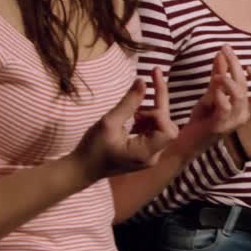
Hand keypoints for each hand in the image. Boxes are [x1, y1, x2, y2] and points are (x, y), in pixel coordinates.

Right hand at [71, 69, 179, 183]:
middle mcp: (153, 157)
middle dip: (157, 108)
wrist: (82, 169)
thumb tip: (143, 81)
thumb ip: (129, 103)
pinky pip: (155, 132)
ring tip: (134, 109)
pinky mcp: (146, 152)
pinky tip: (134, 117)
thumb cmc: (92, 148)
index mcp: (145, 153)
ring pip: (163, 128)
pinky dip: (147, 120)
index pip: (168, 131)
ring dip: (152, 113)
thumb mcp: (109, 122)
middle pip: (168, 127)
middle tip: (142, 91)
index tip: (143, 100)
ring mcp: (151, 156)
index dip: (161, 112)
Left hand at [176, 48, 250, 150]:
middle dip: (236, 65)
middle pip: (246, 86)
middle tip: (225, 49)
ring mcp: (232, 122)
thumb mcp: (212, 93)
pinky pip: (224, 107)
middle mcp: (242, 115)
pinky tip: (213, 84)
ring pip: (239, 96)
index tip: (248, 65)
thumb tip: (221, 53)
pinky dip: (220, 93)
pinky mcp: (219, 126)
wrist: (187, 143)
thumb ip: (219, 74)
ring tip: (217, 72)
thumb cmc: (202, 120)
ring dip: (228, 80)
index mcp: (244, 108)